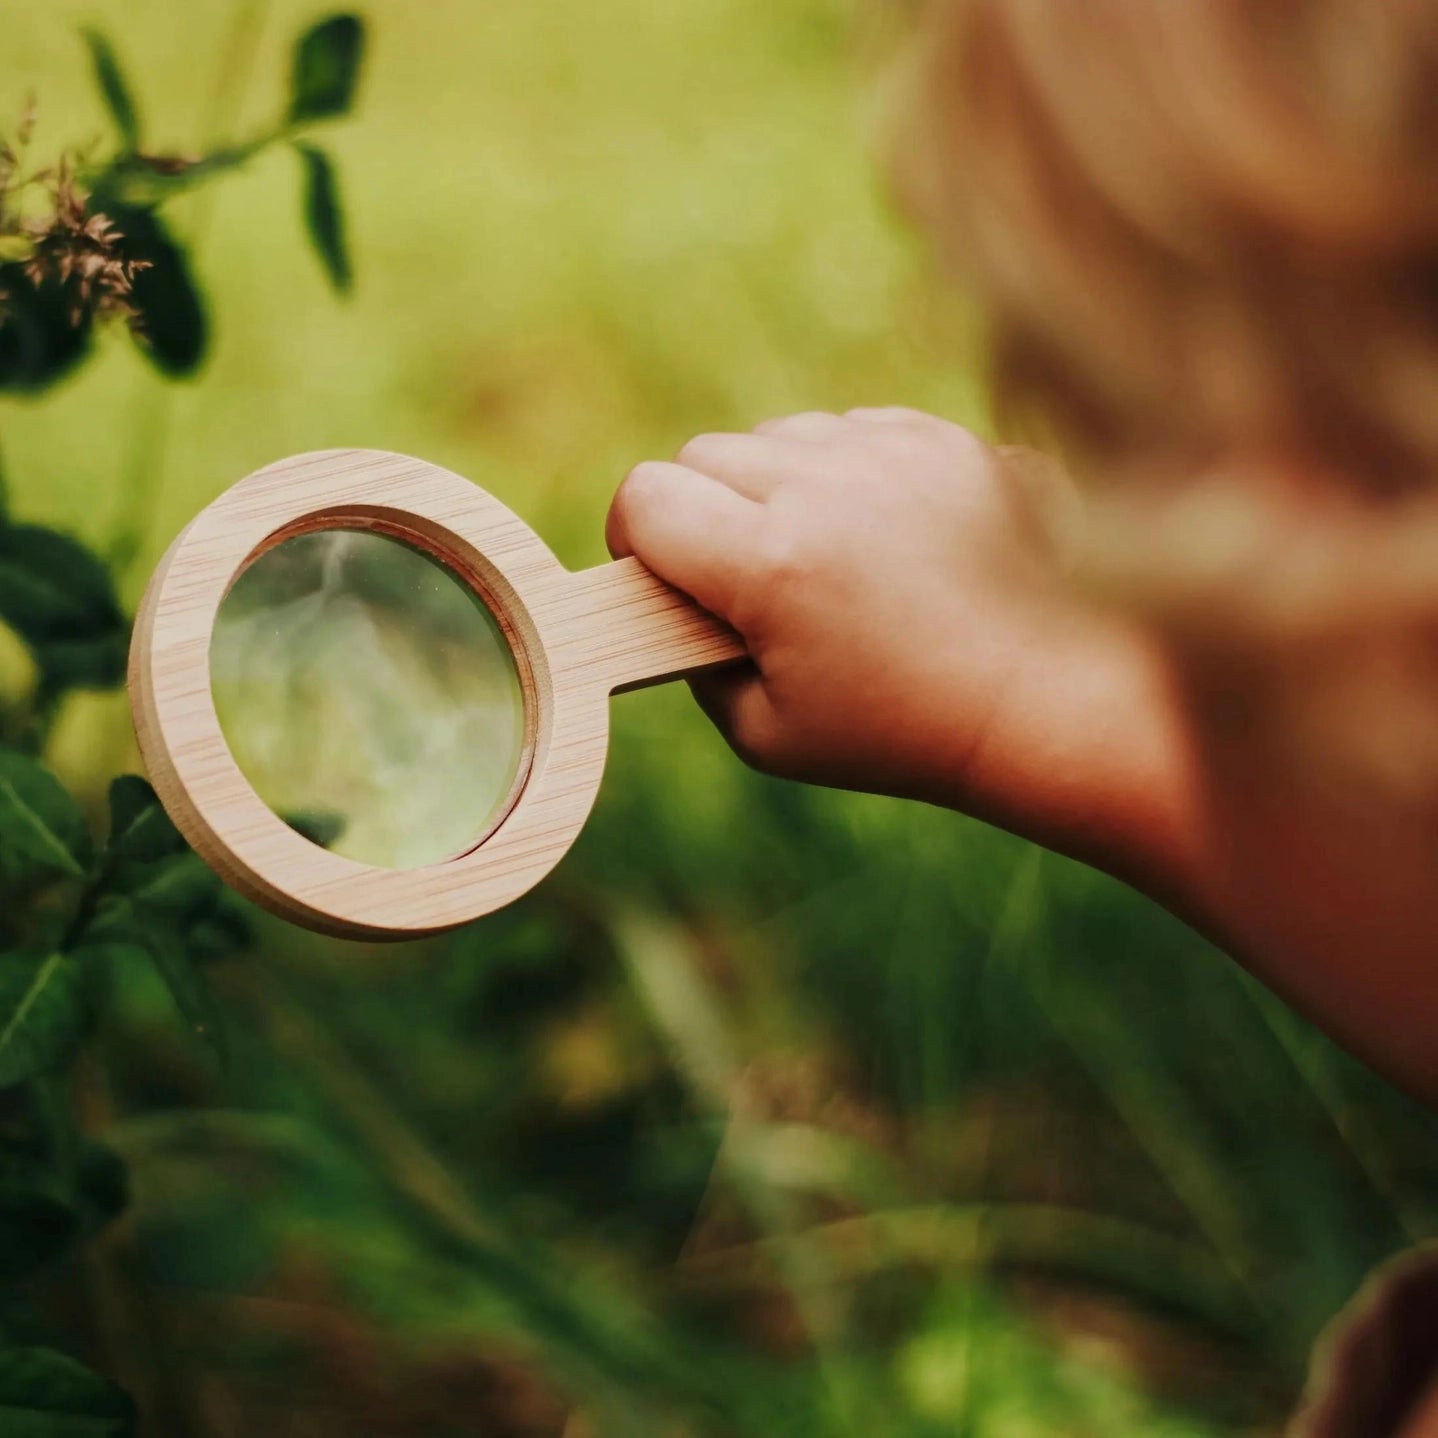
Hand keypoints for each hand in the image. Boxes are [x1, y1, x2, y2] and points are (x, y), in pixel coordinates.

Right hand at [607, 408, 1198, 889]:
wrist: (1041, 700)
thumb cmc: (901, 732)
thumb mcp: (766, 734)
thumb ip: (695, 661)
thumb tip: (677, 601)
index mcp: (771, 562)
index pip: (645, 497)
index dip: (635, 537)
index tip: (662, 575)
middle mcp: (826, 485)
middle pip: (703, 455)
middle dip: (702, 512)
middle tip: (745, 576)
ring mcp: (891, 449)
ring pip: (779, 435)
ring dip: (776, 486)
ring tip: (824, 556)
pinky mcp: (942, 437)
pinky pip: (851, 429)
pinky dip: (846, 473)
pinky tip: (883, 535)